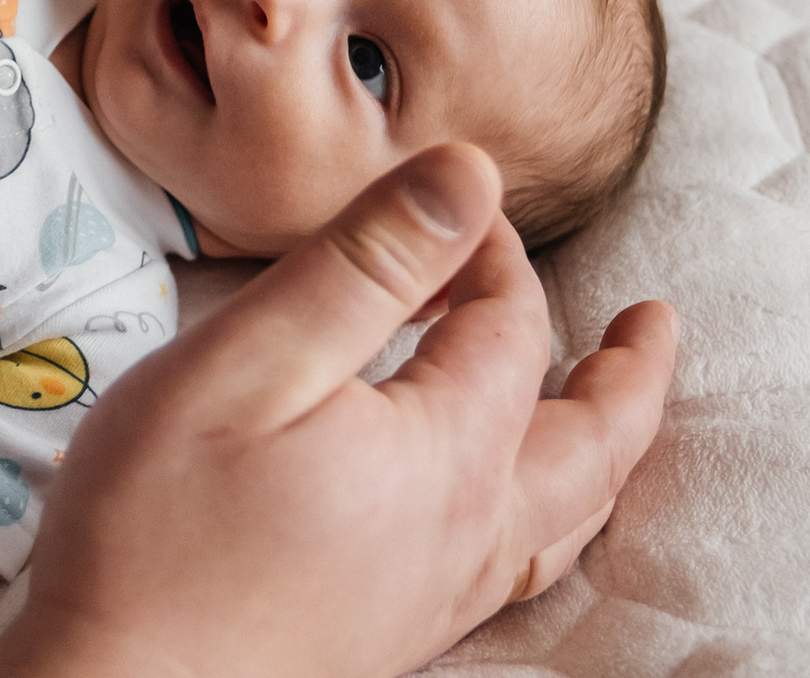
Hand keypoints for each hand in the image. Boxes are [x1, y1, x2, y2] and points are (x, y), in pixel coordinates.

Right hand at [0, 144, 675, 677]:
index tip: (453, 198)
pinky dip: (550, 517)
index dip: (492, 249)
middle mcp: (464, 535)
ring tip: (610, 416)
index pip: (511, 325)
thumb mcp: (250, 360)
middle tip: (651, 324)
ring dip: (602, 452)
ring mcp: (432, 597)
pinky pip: (515, 566)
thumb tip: (471, 176)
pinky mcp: (390, 635)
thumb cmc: (158, 528)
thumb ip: (365, 265)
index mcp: (444, 454)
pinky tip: (509, 513)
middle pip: (588, 445)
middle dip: (626, 375)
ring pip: (563, 519)